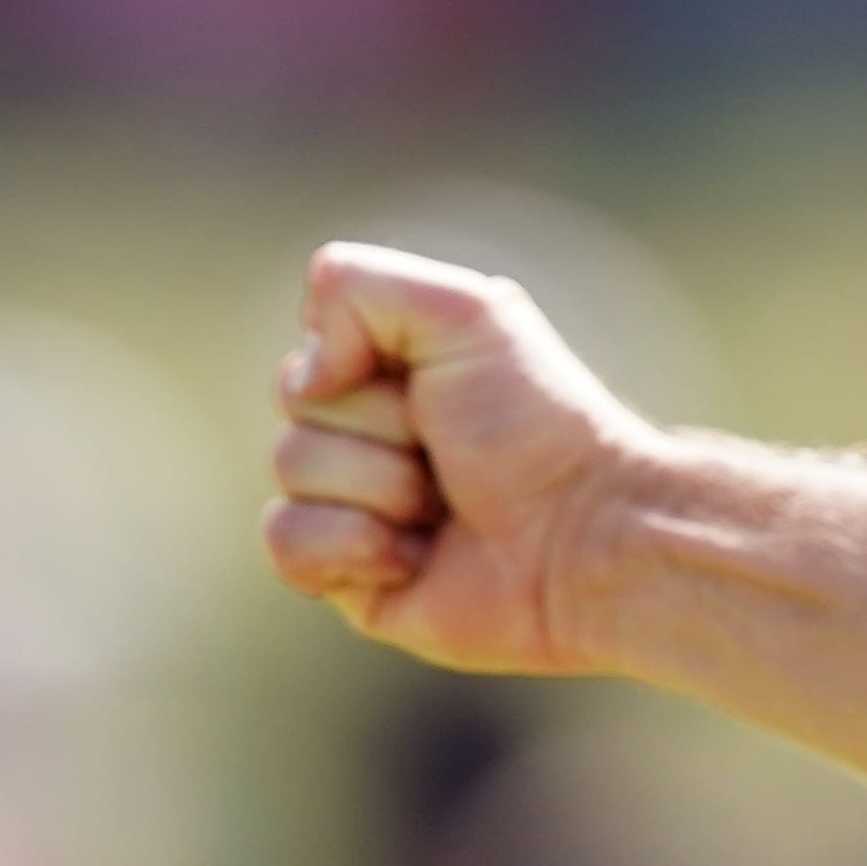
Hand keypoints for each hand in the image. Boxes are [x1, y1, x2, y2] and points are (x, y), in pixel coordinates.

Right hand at [265, 244, 651, 674]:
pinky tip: (414, 556)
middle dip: (379, 428)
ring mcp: (354, 505)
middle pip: (293, 412)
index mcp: (391, 367)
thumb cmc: (535, 425)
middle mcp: (368, 432)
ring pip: (287, 475)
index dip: (361, 365)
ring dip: (377, 487)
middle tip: (447, 450)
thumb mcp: (465, 312)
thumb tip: (304, 375)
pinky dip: (350, 543)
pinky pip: (284, 544)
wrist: (582, 538)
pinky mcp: (348, 577)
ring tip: (443, 508)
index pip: (311, 350)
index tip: (434, 383)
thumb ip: (356, 288)